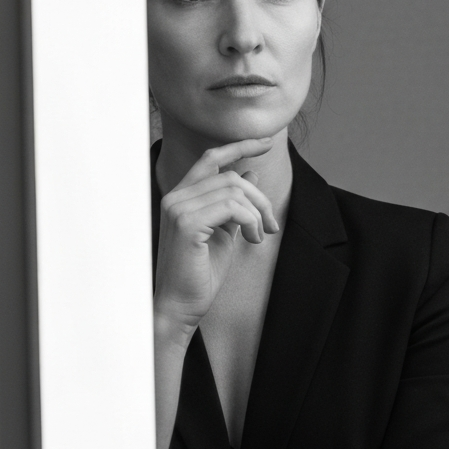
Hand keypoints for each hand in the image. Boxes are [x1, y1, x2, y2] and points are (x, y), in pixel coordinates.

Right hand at [153, 139, 279, 344]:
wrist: (181, 306)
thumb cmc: (201, 272)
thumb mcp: (225, 231)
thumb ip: (234, 203)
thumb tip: (250, 174)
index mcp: (182, 196)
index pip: (211, 158)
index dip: (240, 146)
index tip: (267, 142)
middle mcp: (176, 197)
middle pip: (231, 176)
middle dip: (260, 199)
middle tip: (272, 225)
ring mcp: (178, 208)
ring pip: (235, 190)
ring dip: (258, 213)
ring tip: (261, 236)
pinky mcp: (186, 223)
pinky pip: (233, 207)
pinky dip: (252, 221)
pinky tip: (253, 240)